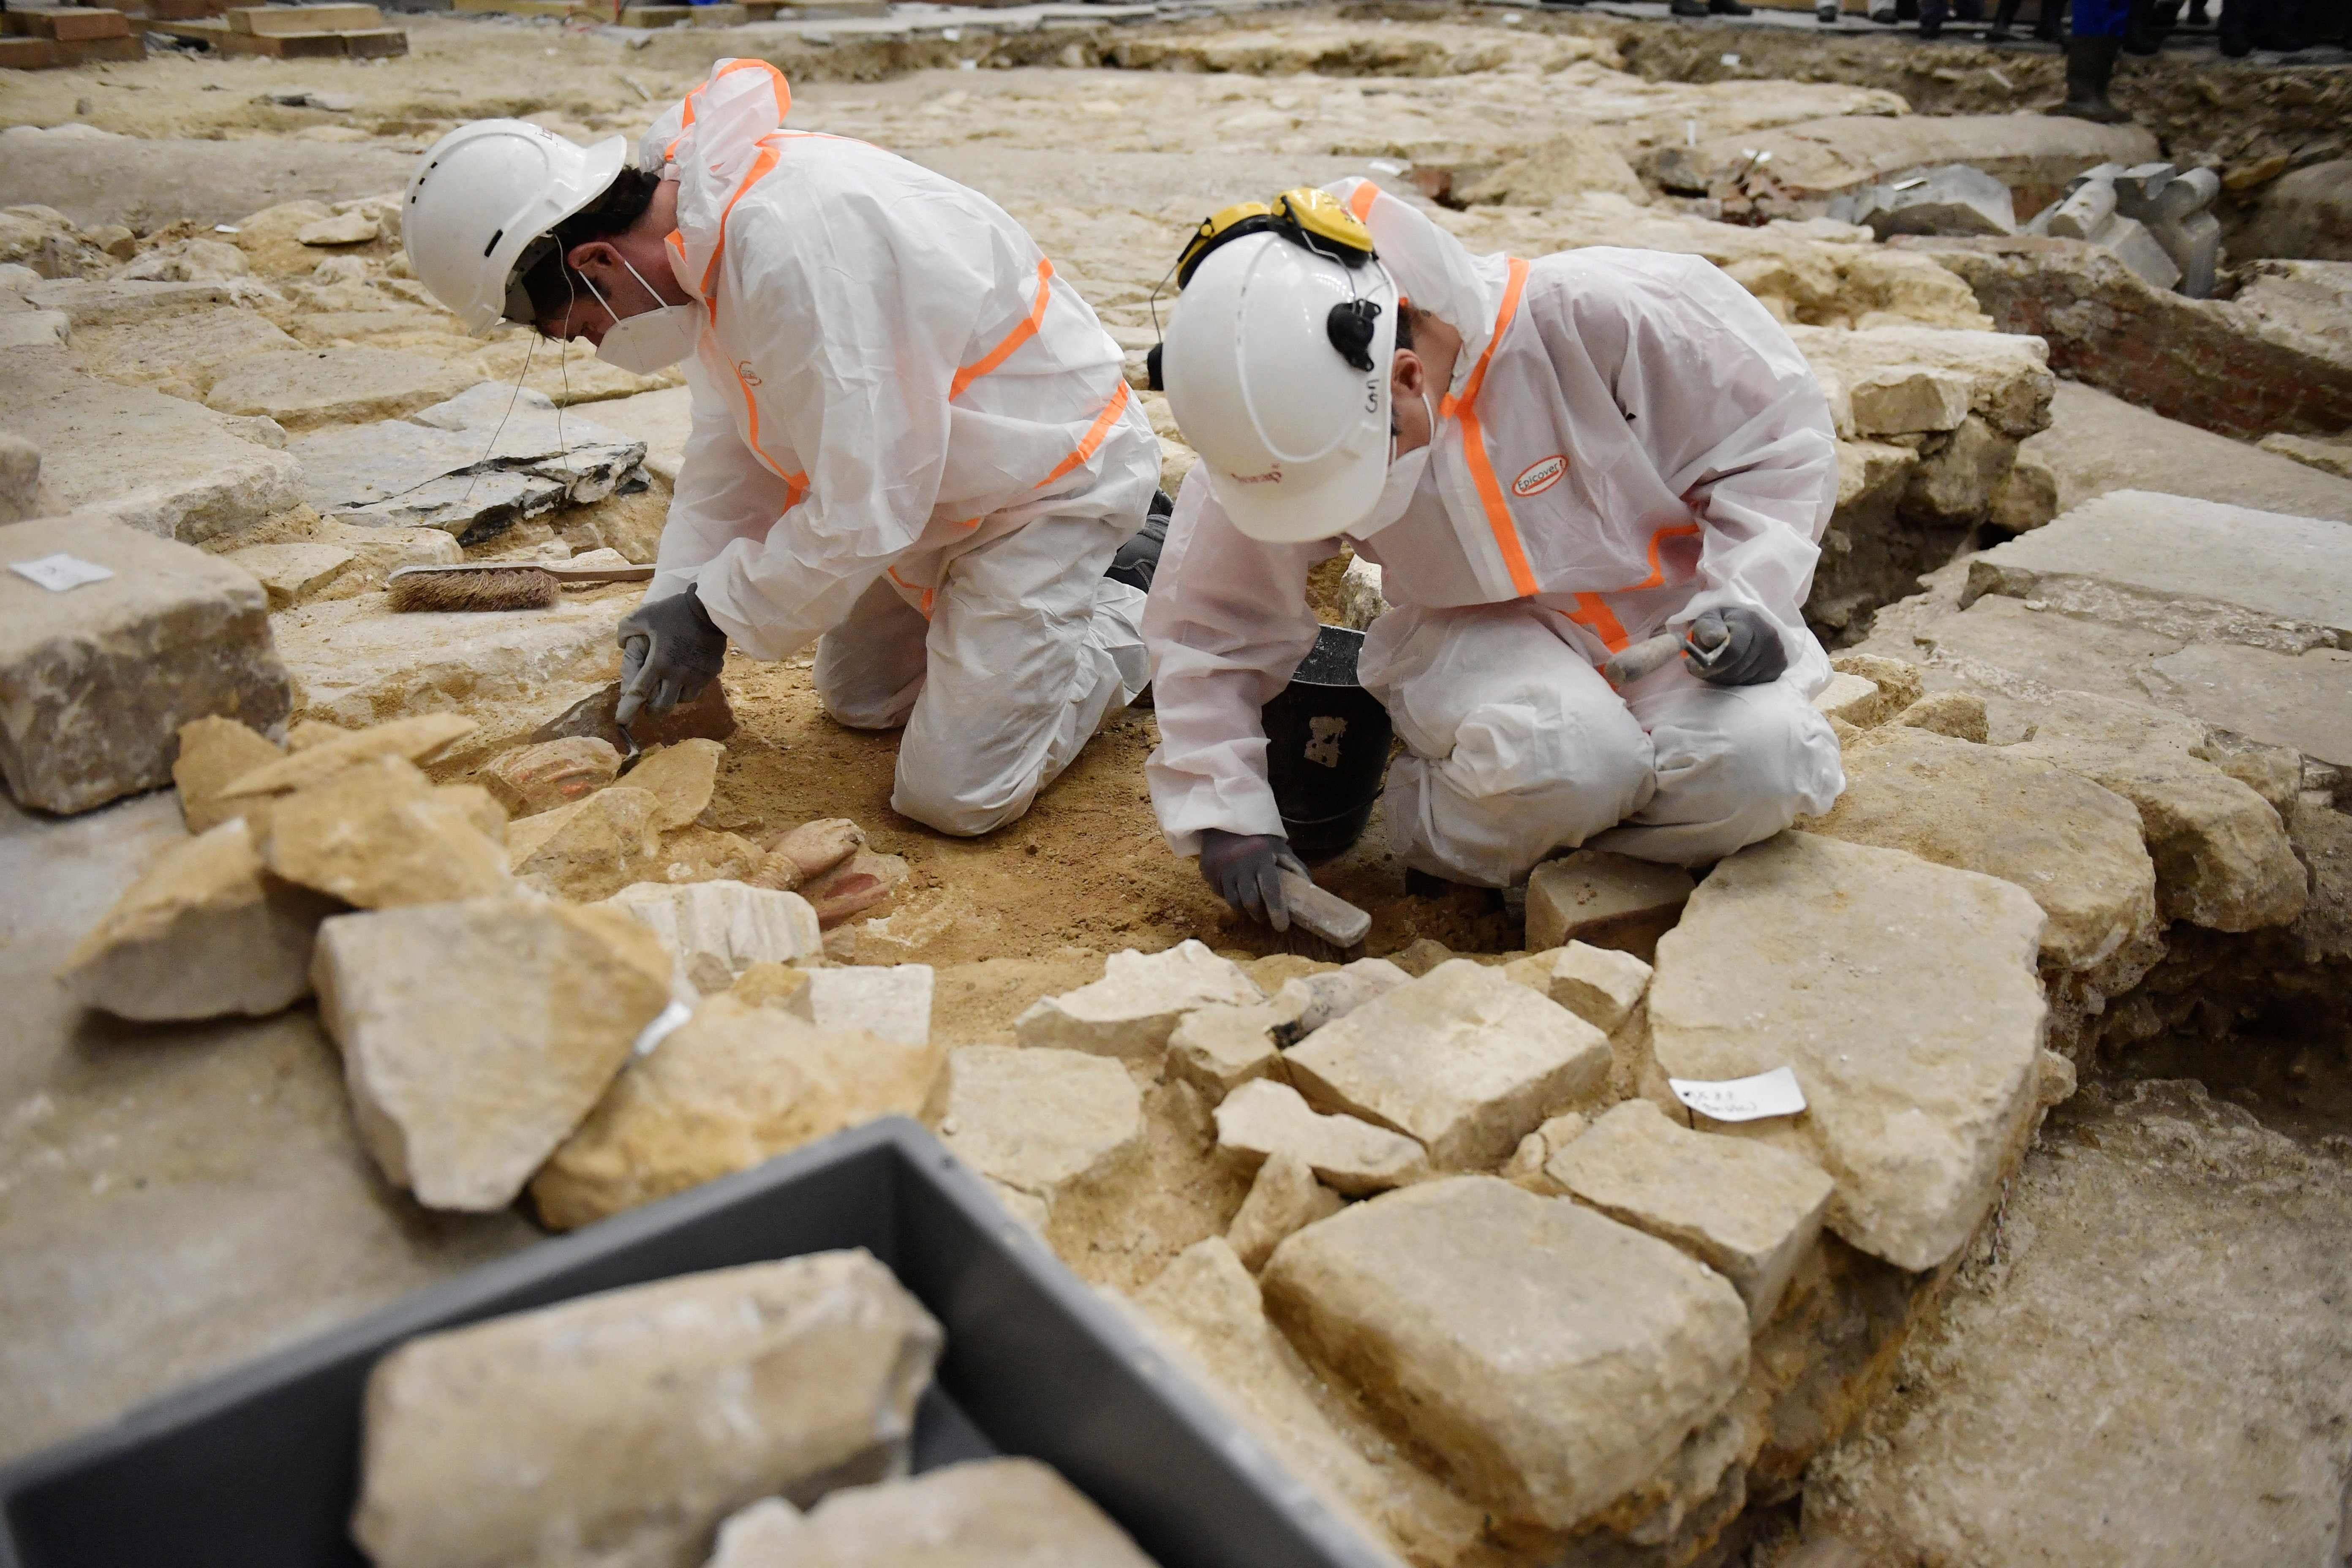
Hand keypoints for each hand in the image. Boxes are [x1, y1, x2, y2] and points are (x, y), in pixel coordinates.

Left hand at [616, 586, 727, 726]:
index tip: (620, 721)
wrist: (711, 609)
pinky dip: (689, 688)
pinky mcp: (712, 672)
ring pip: (683, 700)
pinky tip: (687, 679)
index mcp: (658, 663)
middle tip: (648, 710)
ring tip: (669, 692)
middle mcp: (678, 675)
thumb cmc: (674, 611)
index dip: (628, 709)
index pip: (639, 693)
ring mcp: (697, 675)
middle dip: (652, 711)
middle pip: (663, 706)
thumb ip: (626, 629)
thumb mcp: (645, 615)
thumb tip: (621, 643)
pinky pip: (698, 688)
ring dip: (672, 699)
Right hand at [1198, 828, 1307, 932]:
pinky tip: (1235, 888)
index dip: (1277, 911)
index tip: (1282, 927)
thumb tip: (1309, 887)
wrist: (1224, 820)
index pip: (1271, 890)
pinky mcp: (1208, 870)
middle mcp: (1241, 863)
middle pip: (1250, 901)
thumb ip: (1294, 866)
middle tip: (1264, 917)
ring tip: (1250, 905)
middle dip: (1259, 914)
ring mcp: (1222, 868)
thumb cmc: (1257, 837)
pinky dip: (1229, 895)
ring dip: (1243, 908)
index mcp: (1262, 857)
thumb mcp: (1278, 846)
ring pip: (1233, 901)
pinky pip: (1219, 893)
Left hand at [1682, 606, 1787, 687]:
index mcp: (1749, 621)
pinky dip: (1739, 681)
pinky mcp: (1779, 665)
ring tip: (1716, 668)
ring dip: (1725, 678)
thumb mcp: (1708, 618)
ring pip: (1743, 678)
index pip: (1733, 652)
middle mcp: (1768, 636)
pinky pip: (1753, 683)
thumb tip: (1715, 639)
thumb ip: (1707, 627)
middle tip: (1702, 669)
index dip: (1712, 664)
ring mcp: (1777, 652)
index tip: (1695, 667)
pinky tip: (1733, 669)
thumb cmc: (1720, 623)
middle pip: (1736, 669)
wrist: (1743, 623)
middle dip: (1715, 673)